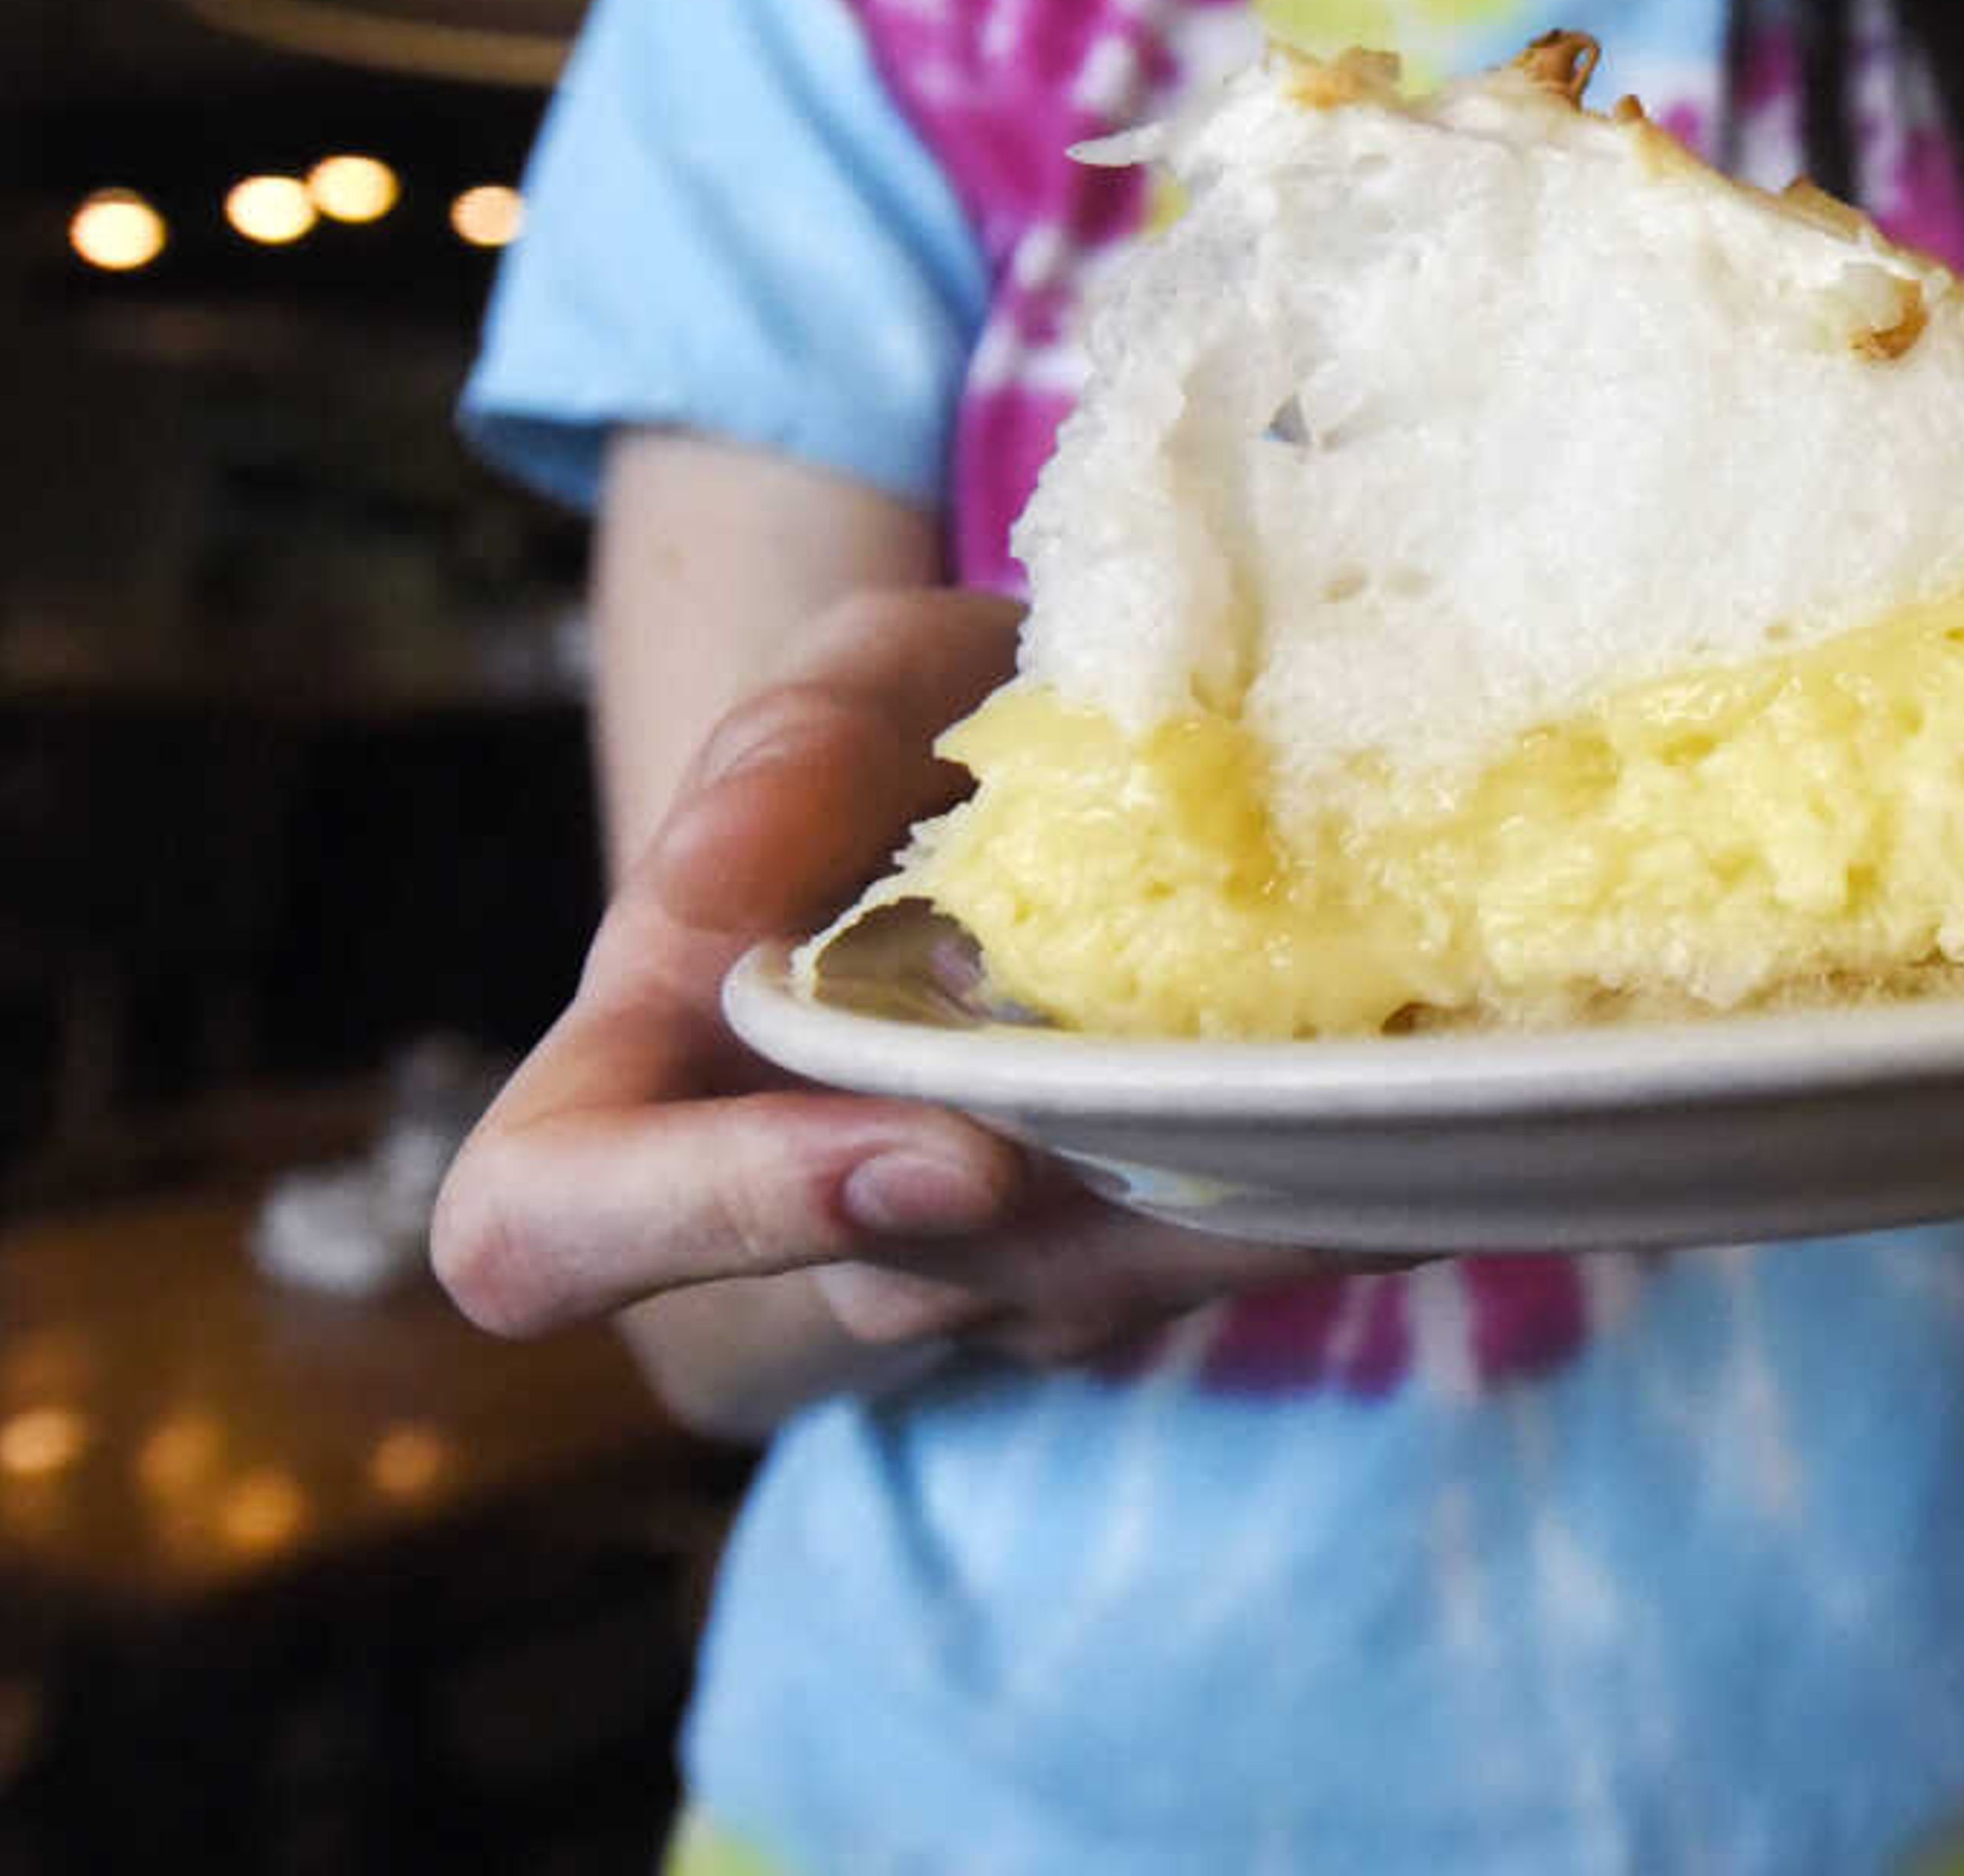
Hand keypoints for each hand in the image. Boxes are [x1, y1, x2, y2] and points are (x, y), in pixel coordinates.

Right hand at [431, 588, 1360, 1390]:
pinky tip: (1421, 1066)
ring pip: (1090, 1292)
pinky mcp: (1134, 1262)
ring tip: (1364, 1051)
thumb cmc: (901, 739)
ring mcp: (981, 1270)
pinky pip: (1215, 1255)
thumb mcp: (850, 672)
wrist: (1035, 809)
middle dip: (1063, 1205)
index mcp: (649, 1084)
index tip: (931, 1136)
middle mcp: (811, 1217)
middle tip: (1222, 1091)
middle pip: (896, 1285)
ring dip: (1223, 1188)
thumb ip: (789, 744)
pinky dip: (1321, 1174)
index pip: (543, 1228)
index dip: (709, 1218)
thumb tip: (723, 898)